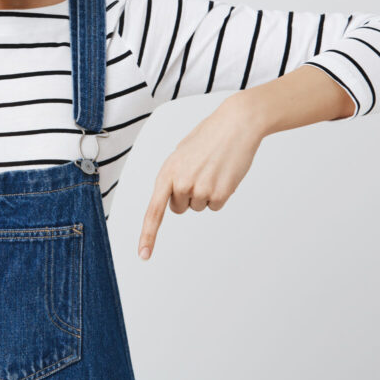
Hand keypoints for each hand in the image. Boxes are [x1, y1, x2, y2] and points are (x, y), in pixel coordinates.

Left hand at [137, 96, 262, 259]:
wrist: (236, 125)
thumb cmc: (208, 136)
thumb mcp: (181, 154)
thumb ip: (172, 176)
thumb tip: (173, 196)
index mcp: (167, 173)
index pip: (154, 210)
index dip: (148, 234)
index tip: (144, 254)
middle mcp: (180, 184)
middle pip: (179, 208)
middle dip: (187, 195)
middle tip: (199, 171)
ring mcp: (201, 190)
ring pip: (198, 206)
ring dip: (205, 192)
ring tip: (212, 168)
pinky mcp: (220, 194)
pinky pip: (215, 205)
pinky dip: (220, 194)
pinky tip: (223, 174)